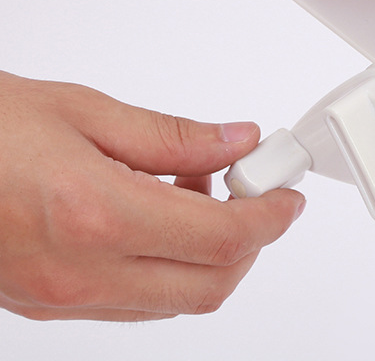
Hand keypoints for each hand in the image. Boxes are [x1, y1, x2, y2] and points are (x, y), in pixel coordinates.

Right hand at [0, 72, 303, 320]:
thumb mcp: (86, 112)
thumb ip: (173, 136)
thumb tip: (234, 141)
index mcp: (96, 216)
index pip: (222, 238)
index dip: (270, 217)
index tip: (287, 193)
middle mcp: (80, 273)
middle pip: (209, 285)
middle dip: (250, 241)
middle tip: (254, 189)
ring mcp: (61, 298)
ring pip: (173, 299)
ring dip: (209, 252)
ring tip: (200, 189)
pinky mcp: (47, 303)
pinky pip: (134, 301)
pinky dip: (168, 265)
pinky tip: (160, 213)